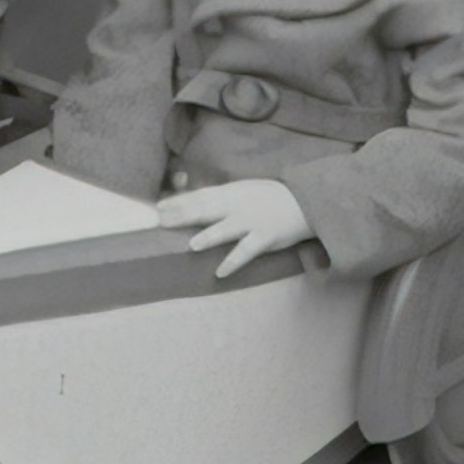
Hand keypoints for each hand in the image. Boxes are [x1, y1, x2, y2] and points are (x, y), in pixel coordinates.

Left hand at [157, 176, 312, 276]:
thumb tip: (195, 202)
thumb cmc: (269, 197)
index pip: (200, 195)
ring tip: (192, 245)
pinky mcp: (264, 237)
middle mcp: (238, 206)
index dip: (178, 201)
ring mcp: (251, 222)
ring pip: (226, 229)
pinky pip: (246, 251)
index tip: (158, 207)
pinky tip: (220, 272)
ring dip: (209, 237)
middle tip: (162, 223)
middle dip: (183, 216)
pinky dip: (232, 262)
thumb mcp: (244, 190)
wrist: (304, 201)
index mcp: (231, 193)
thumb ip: (221, 197)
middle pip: (206, 210)